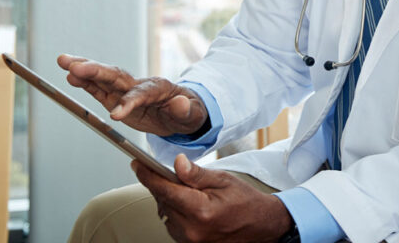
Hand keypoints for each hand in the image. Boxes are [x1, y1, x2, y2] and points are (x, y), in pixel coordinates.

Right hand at [57, 54, 207, 136]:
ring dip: (84, 71)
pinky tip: (70, 77)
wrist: (184, 112)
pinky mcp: (117, 98)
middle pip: (116, 77)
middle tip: (73, 65)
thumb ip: (185, 110)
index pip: (141, 94)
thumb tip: (180, 103)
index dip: (129, 102)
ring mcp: (126, 91)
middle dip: (95, 71)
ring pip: (104, 78)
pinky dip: (85, 84)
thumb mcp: (193, 114)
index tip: (116, 114)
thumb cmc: (189, 112)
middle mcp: (139, 85)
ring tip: (64, 63)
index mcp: (159, 88)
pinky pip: (99, 90)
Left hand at [134, 154, 292, 242]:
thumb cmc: (245, 201)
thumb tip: (176, 163)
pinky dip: (175, 212)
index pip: (165, 190)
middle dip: (162, 185)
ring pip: (165, 214)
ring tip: (189, 192)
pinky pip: (172, 225)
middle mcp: (192, 229)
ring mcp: (190, 241)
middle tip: (170, 173)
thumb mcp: (224, 180)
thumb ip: (197, 174)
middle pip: (162, 202)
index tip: (137, 164)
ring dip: (169, 200)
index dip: (148, 175)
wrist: (261, 225)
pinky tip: (190, 206)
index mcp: (201, 210)